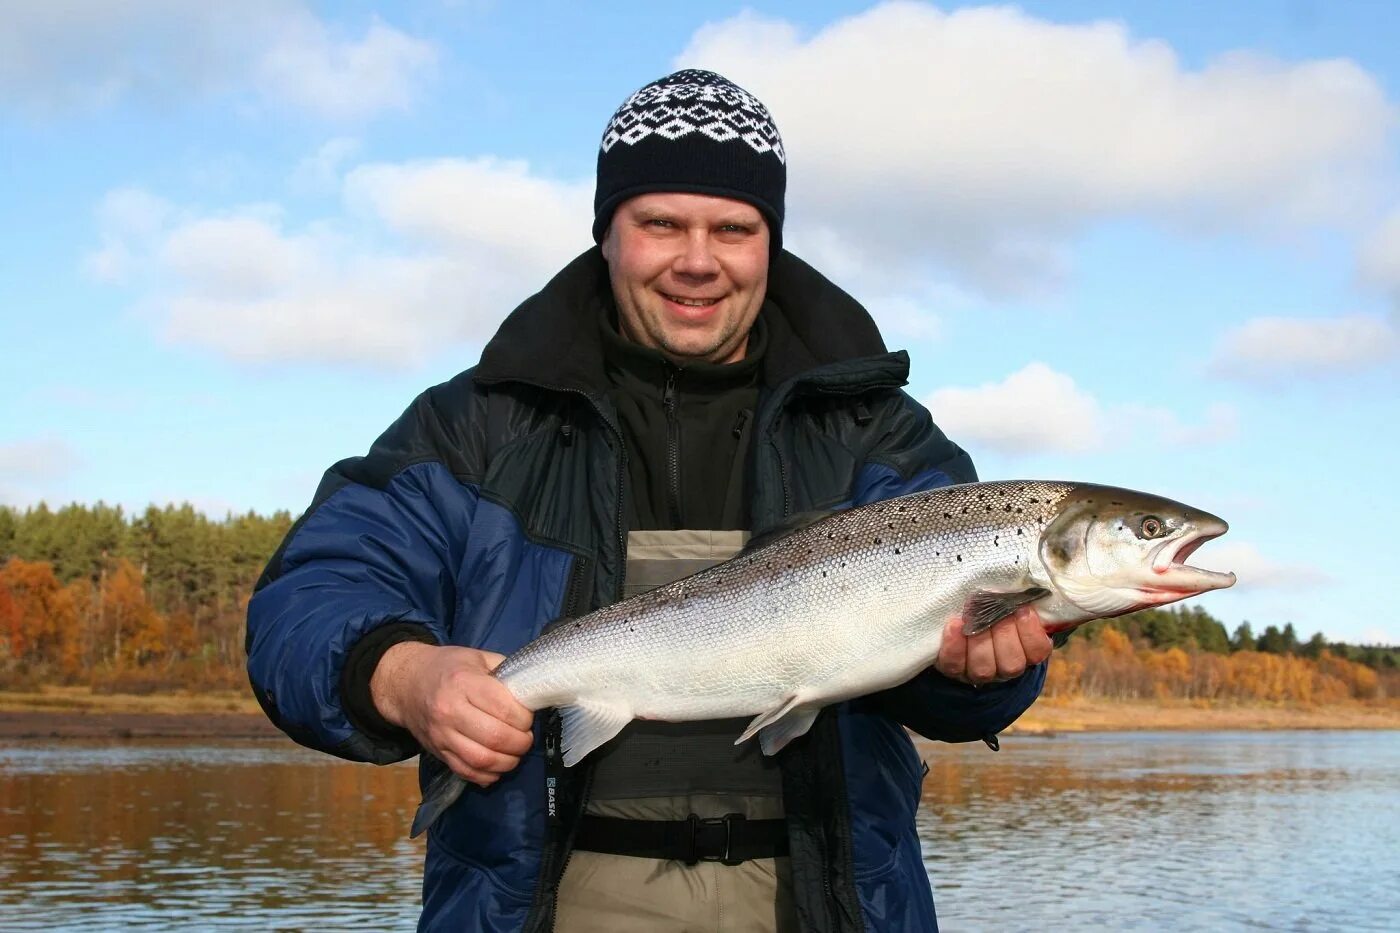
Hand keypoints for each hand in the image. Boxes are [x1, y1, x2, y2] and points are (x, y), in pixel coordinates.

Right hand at [370, 642, 534, 786]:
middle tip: (526, 737)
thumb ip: (504, 671)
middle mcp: (450, 711)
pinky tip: (497, 767)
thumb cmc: (447, 667)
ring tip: (515, 753)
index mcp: (464, 682)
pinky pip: (466, 772)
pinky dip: (487, 775)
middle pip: (496, 738)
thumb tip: (532, 690)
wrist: (406, 683)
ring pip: (482, 760)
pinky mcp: (437, 752)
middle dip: (521, 742)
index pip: (504, 709)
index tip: (528, 716)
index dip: (525, 718)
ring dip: (508, 762)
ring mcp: (441, 735)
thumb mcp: (477, 657)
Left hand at [934, 606, 1051, 686]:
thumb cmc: (992, 606)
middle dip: (1004, 633)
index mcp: (1026, 651)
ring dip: (979, 639)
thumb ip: (1019, 598)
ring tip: (973, 616)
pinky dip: (955, 645)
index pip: (1038, 651)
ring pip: (984, 668)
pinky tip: (954, 623)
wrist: (961, 617)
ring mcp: (978, 672)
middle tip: (997, 610)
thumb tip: (1024, 588)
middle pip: (1011, 663)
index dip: (1031, 632)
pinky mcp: (953, 668)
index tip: (1024, 610)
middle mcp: (1004, 667)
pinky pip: (954, 664)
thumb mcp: (1010, 601)